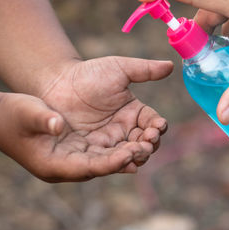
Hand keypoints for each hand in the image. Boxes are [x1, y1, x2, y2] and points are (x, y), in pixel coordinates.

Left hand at [0, 57, 172, 181]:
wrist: (56, 83)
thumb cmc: (89, 73)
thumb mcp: (119, 68)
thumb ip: (144, 69)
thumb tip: (171, 65)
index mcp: (135, 113)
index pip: (152, 123)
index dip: (158, 126)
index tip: (158, 126)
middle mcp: (125, 130)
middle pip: (144, 143)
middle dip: (149, 144)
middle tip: (147, 142)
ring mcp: (109, 143)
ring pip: (128, 154)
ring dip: (136, 155)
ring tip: (135, 153)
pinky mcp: (92, 153)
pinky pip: (108, 161)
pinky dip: (117, 164)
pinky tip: (123, 162)